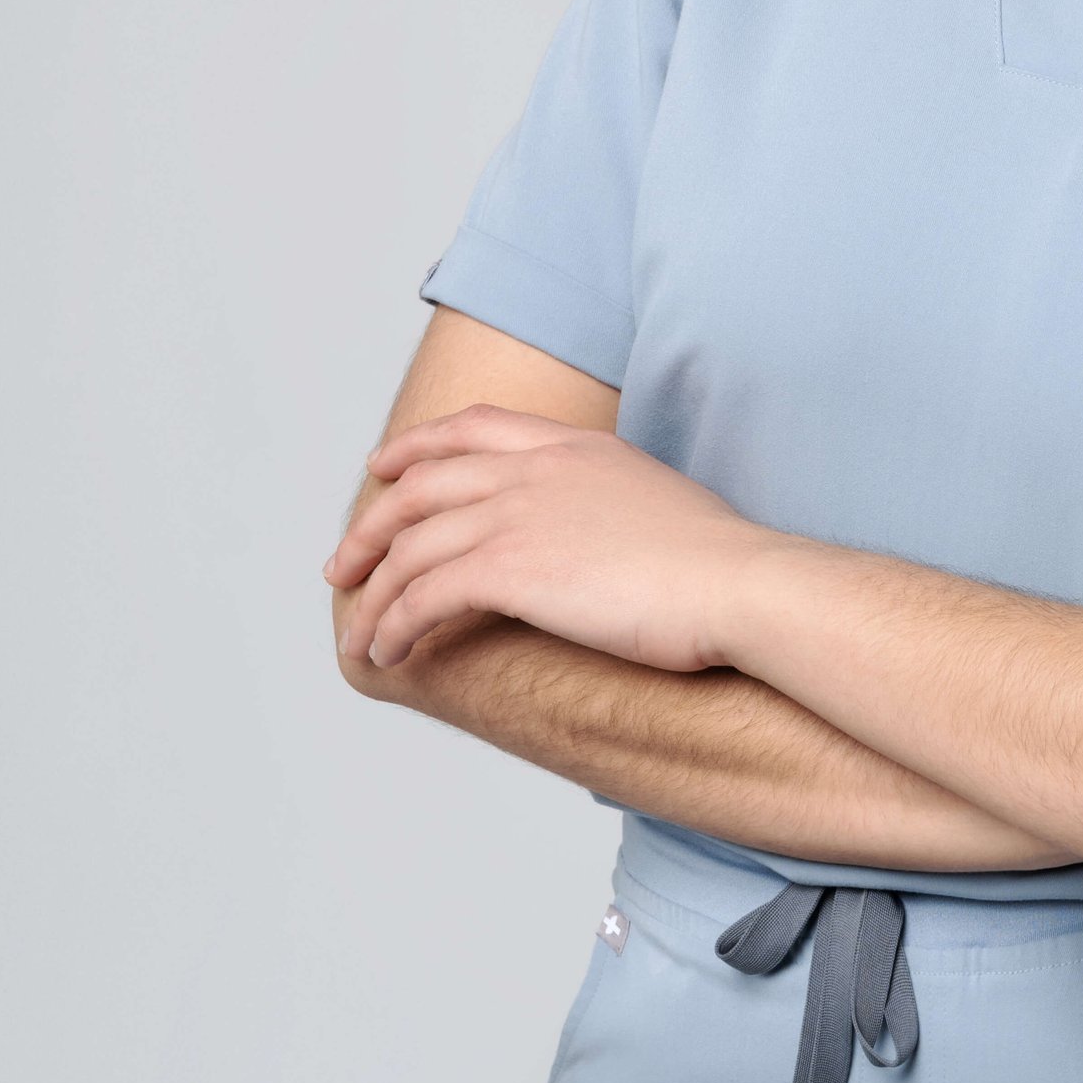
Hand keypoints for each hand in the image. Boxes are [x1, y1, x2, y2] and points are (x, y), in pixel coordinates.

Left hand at [323, 407, 765, 675]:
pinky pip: (422, 597)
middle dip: (371, 526)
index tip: (385, 467)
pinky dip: (393, 625)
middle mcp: (535, 470)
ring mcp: (517, 515)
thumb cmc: (723, 564)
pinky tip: (388, 653)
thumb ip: (613, 503)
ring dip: (373, 596)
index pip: (474, 428)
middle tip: (342, 564)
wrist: (739, 585)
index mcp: (574, 446)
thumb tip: (604, 536)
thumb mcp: (661, 503)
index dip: (418, 445)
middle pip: (420, 485)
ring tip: (357, 635)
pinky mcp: (508, 570)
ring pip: (410, 548)